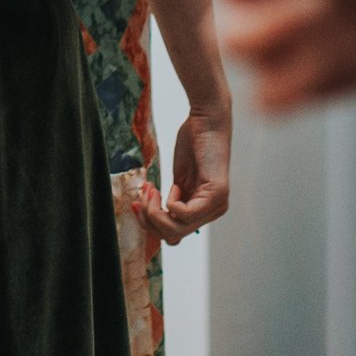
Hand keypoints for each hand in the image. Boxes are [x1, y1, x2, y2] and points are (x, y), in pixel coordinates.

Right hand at [139, 105, 230, 242]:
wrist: (207, 119)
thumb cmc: (193, 143)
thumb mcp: (179, 179)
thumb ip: (173, 201)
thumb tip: (153, 221)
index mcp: (203, 210)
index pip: (173, 235)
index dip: (150, 224)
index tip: (138, 203)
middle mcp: (213, 212)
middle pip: (172, 237)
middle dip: (149, 220)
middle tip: (142, 197)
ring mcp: (216, 206)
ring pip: (176, 230)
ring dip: (155, 212)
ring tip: (151, 190)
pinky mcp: (216, 195)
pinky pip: (183, 214)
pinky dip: (170, 202)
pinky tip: (174, 185)